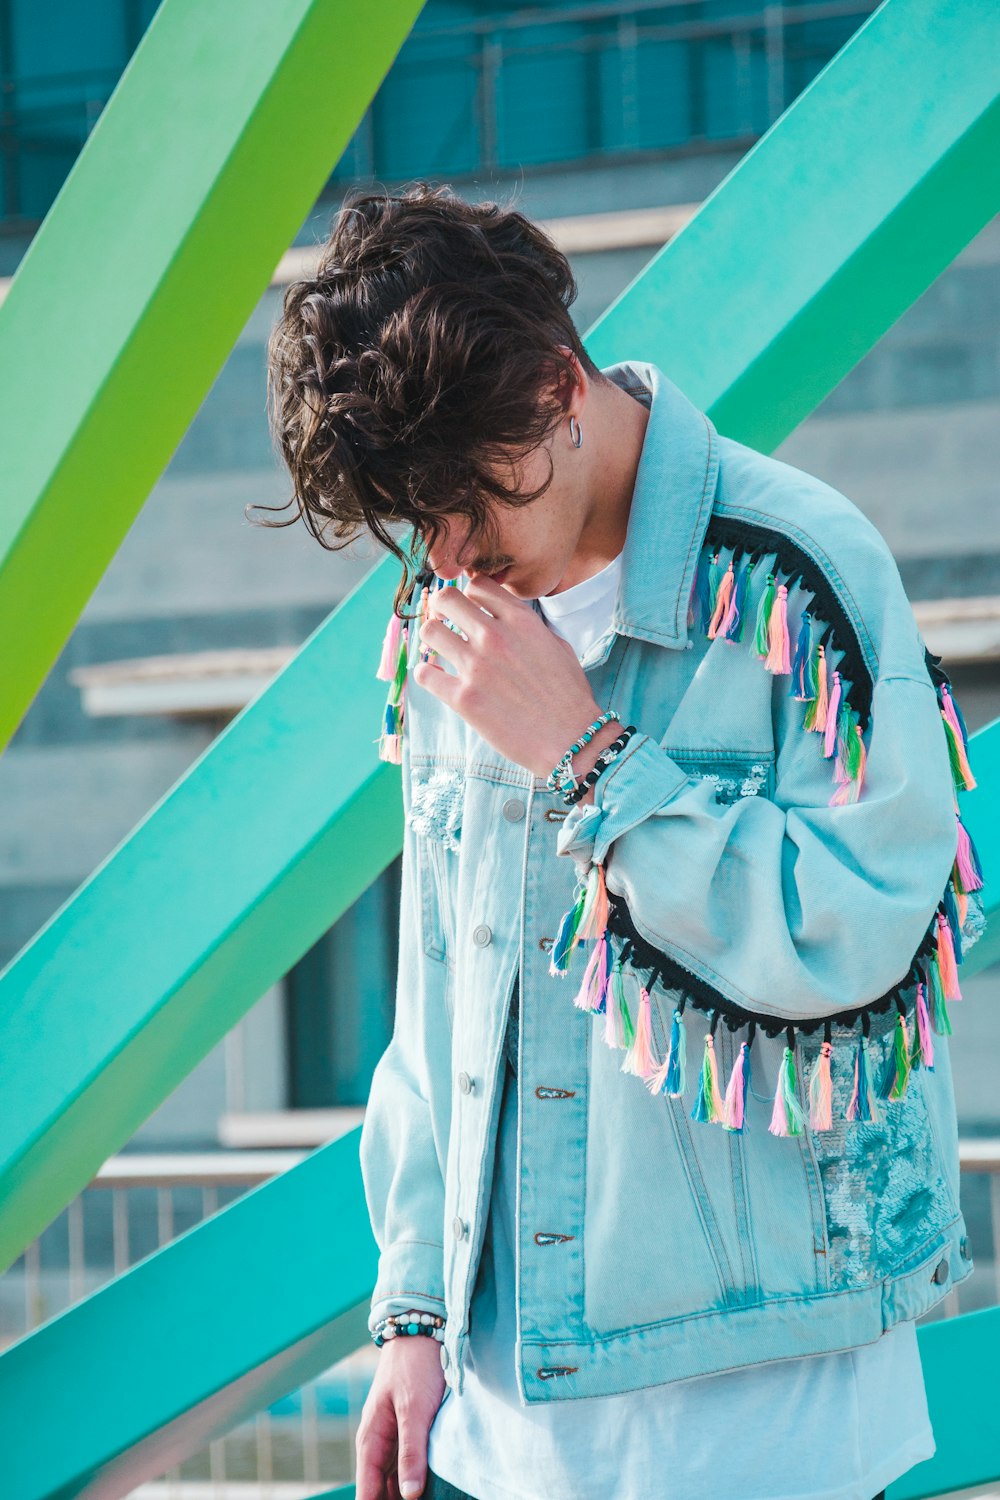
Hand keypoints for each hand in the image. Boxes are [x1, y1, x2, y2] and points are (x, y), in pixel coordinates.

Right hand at [355, 1334, 446, 1499]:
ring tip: (430, 1495)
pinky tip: (431, 1487)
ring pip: (396, 1478)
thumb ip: (411, 1452)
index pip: (367, 1492)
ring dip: (407, 1492)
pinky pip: (408, 1463)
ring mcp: (394, 1436)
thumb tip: (408, 1495)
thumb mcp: (415, 1410)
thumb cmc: (415, 1366)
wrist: (421, 1328)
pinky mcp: (410, 1429)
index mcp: (371, 1440)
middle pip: (381, 1489)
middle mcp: (379, 1442)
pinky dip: (417, 1477)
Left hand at [413, 574, 618, 782]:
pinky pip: (424, 674)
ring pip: (430, 631)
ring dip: (432, 639)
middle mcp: (495, 636)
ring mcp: (476, 667)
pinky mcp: (463, 698)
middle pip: (447, 599)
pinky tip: (438, 680)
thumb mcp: (558, 646)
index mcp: (520, 621)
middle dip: (442, 609)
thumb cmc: (569, 696)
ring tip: (441, 652)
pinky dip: (427, 675)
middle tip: (446, 624)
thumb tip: (507, 619)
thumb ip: (529, 626)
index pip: (479, 585)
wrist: (573, 739)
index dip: (470, 595)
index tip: (469, 609)